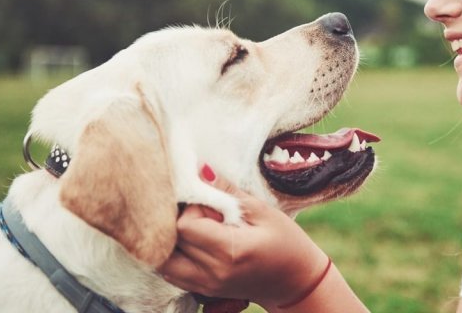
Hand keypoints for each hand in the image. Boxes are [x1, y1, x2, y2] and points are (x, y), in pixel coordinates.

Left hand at [158, 167, 329, 308]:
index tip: (210, 203)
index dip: (192, 207)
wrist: (297, 282)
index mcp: (230, 250)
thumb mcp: (264, 212)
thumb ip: (229, 192)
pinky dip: (175, 255)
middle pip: (171, 241)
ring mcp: (206, 285)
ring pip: (164, 260)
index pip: (185, 225)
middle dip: (180, 221)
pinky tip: (194, 244)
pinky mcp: (203, 291)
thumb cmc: (287, 244)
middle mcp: (214, 272)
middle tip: (204, 214)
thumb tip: (201, 170)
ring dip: (172, 240)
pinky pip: (171, 273)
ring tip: (196, 229)